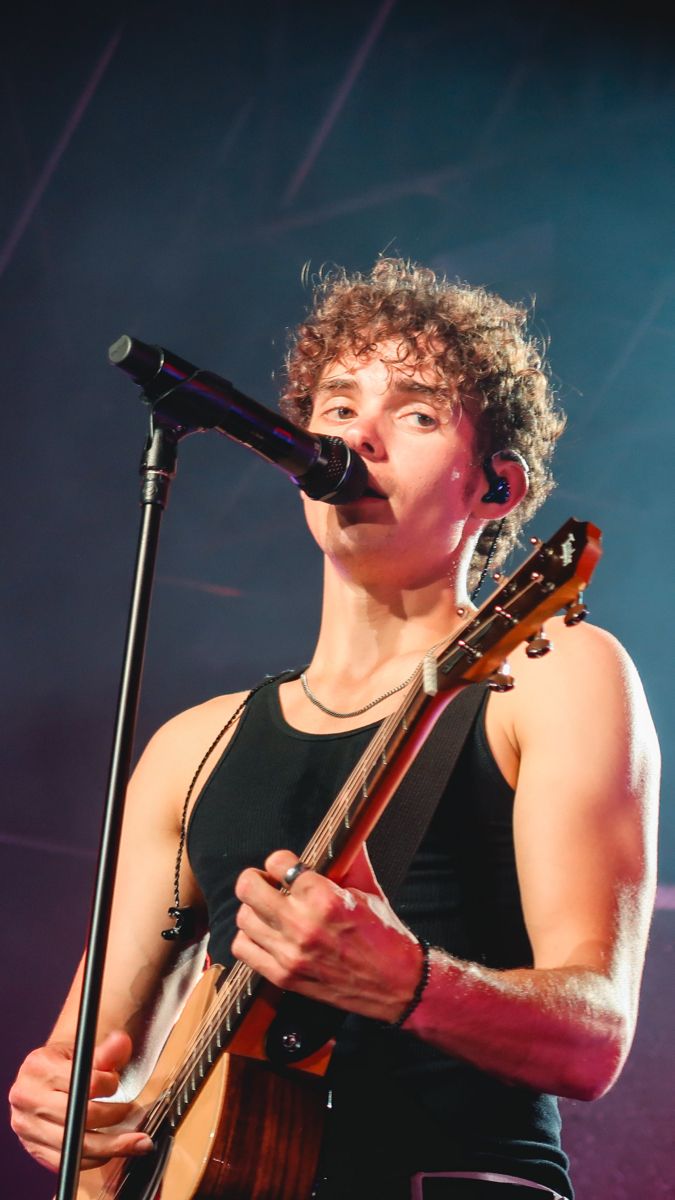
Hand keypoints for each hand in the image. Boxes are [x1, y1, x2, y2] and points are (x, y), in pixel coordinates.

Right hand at [9, 1031, 152, 1171]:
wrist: (42, 1078)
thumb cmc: (65, 1063)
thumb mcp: (83, 1049)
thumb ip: (106, 1050)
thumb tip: (122, 1044)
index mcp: (39, 1067)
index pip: (83, 1083)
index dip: (108, 1085)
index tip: (118, 1084)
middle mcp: (27, 1098)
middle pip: (80, 1117)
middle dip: (114, 1117)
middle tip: (134, 1113)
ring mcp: (28, 1127)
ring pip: (77, 1145)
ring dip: (112, 1146)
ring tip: (136, 1140)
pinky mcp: (33, 1149)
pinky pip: (68, 1163)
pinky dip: (94, 1159)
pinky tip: (111, 1150)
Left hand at [232, 846, 421, 1022]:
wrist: (396, 983)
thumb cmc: (384, 935)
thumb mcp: (368, 890)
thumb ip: (350, 859)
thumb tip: (346, 829)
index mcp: (324, 898)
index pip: (277, 862)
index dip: (280, 861)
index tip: (286, 867)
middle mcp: (303, 924)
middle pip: (248, 888)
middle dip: (256, 880)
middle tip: (268, 883)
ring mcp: (290, 953)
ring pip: (244, 918)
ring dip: (254, 910)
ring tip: (270, 911)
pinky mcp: (284, 976)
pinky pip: (244, 949)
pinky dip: (250, 938)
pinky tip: (266, 934)